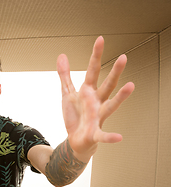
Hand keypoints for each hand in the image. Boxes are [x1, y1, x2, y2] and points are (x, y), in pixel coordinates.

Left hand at [57, 36, 134, 155]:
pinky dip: (110, 137)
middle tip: (124, 57)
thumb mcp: (67, 93)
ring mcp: (98, 117)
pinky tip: (119, 137)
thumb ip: (65, 76)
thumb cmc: (75, 116)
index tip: (100, 40)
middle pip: (107, 85)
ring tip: (131, 86)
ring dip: (120, 97)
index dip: (96, 56)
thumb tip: (62, 55)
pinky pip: (103, 135)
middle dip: (114, 72)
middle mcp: (97, 102)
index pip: (93, 70)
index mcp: (88, 92)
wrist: (76, 139)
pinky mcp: (95, 133)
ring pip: (111, 105)